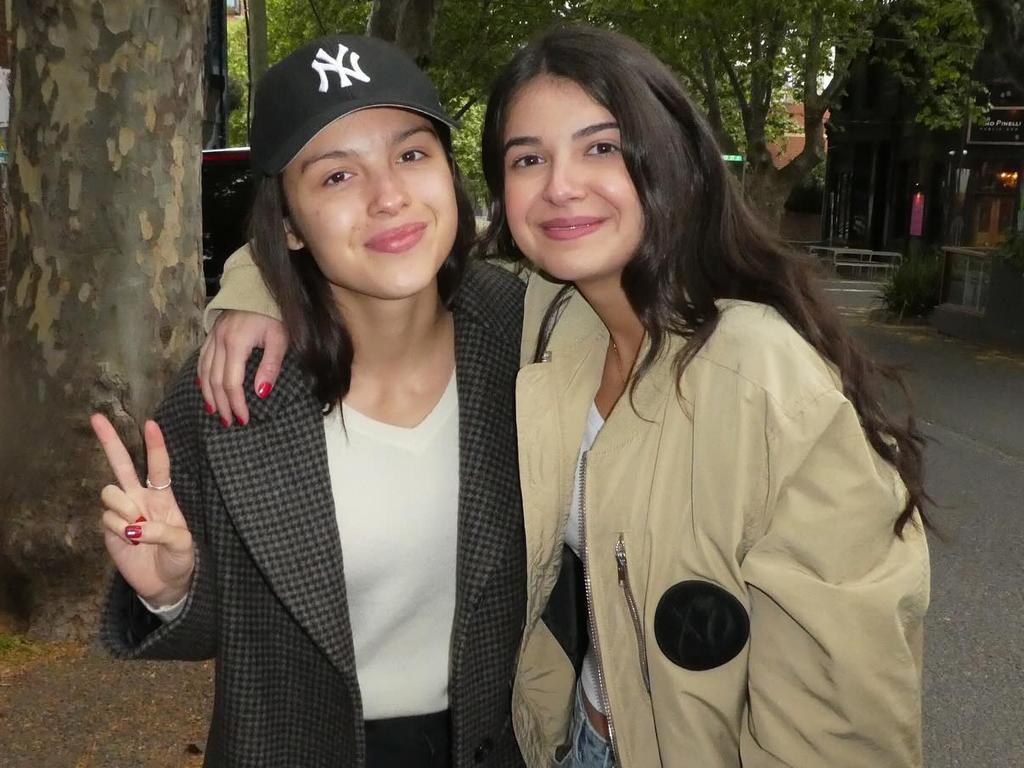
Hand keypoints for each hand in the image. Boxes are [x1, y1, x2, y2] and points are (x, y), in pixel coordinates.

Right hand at [91, 414, 194, 606]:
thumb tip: (136, 527)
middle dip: (110, 441)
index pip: (159, 466)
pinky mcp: (108, 529)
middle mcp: (140, 498)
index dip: (155, 446)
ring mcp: (123, 512)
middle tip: (96, 417)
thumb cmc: (179, 559)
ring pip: (111, 493)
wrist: (164, 584)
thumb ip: (163, 532)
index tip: (150, 424)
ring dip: (124, 509)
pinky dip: (119, 531)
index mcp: (163, 496)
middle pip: (122, 465)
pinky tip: (130, 542)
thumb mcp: (183, 545)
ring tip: (138, 530)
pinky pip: (107, 519)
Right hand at [197, 311, 287, 425]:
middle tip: (230, 422)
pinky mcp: (210, 334)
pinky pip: (201, 360)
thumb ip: (271, 365)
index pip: (232, 382)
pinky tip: (205, 389)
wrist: (259, 287)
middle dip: (222, 405)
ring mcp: (212, 337)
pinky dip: (202, 378)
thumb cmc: (274, 313)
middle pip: (215, 381)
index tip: (244, 419)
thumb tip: (261, 393)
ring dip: (209, 395)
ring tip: (216, 412)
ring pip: (203, 372)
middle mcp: (219, 341)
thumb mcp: (280, 338)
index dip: (236, 403)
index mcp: (236, 342)